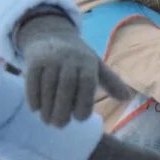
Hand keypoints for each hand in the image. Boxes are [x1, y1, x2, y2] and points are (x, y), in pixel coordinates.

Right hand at [14, 10, 131, 127]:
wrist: (51, 34)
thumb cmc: (77, 57)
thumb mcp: (96, 65)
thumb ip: (111, 82)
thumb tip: (127, 97)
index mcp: (87, 62)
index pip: (87, 83)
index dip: (84, 103)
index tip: (79, 118)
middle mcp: (69, 59)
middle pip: (67, 86)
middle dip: (63, 109)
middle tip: (60, 125)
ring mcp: (50, 58)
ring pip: (48, 85)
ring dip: (47, 107)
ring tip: (48, 121)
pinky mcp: (34, 60)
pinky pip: (32, 80)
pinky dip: (33, 96)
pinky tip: (35, 109)